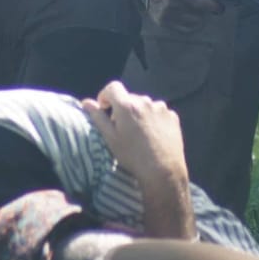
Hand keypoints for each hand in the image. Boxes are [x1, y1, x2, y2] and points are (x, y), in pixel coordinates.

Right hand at [82, 81, 194, 237]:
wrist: (163, 172)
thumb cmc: (132, 156)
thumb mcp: (110, 138)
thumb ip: (97, 117)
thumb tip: (86, 102)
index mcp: (127, 105)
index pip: (112, 87)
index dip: (105, 96)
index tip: (105, 109)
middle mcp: (145, 101)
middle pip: (129, 97)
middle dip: (123, 108)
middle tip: (122, 128)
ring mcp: (161, 108)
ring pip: (144, 105)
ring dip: (139, 113)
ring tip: (139, 134)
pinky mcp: (172, 116)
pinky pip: (158, 112)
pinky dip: (153, 119)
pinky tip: (152, 136)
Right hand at [147, 0, 220, 30]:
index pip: (200, 3)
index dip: (213, 6)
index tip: (219, 6)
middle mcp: (169, 5)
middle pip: (199, 15)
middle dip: (206, 10)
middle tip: (207, 4)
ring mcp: (165, 15)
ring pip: (193, 24)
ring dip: (199, 18)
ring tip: (198, 9)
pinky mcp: (162, 22)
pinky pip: (184, 30)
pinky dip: (191, 24)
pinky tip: (191, 15)